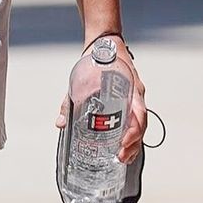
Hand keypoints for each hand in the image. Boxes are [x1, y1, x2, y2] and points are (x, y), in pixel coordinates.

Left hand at [56, 37, 147, 163]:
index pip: (139, 114)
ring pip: (140, 125)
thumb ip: (70, 102)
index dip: (133, 132)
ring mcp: (135, 98)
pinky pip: (134, 120)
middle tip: (121, 157)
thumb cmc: (96, 60)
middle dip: (133, 143)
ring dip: (133, 142)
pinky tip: (121, 147)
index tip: (123, 144)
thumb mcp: (81, 80)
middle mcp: (136, 95)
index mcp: (131, 88)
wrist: (105, 44)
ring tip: (122, 158)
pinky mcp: (130, 101)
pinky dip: (130, 135)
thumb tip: (61, 124)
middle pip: (141, 124)